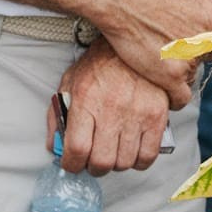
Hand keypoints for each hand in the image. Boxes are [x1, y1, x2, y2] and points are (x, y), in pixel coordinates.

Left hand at [46, 41, 170, 174]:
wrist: (134, 43)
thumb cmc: (99, 65)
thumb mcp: (70, 82)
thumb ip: (58, 115)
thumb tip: (54, 146)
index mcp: (85, 100)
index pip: (77, 149)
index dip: (72, 165)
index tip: (72, 164)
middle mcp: (111, 108)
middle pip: (101, 161)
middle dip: (93, 168)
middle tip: (93, 161)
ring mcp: (136, 114)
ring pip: (124, 162)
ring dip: (115, 164)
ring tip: (113, 152)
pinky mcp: (157, 116)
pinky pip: (148, 156)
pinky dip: (138, 161)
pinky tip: (132, 151)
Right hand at [85, 0, 211, 106]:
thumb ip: (210, 0)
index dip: (203, 44)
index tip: (190, 45)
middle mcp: (205, 40)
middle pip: (205, 60)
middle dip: (191, 57)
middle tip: (171, 50)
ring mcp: (189, 59)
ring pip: (190, 76)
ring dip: (177, 72)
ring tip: (157, 61)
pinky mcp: (171, 75)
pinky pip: (181, 98)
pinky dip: (173, 98)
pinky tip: (164, 91)